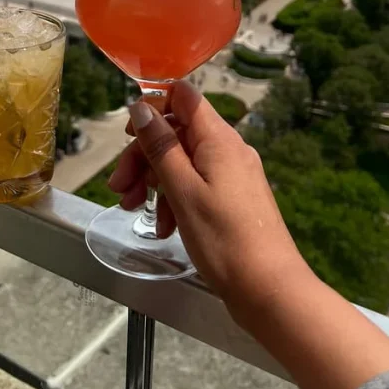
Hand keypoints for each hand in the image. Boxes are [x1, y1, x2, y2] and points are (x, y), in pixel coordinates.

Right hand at [109, 81, 309, 316]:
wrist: (270, 290)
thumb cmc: (224, 238)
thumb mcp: (182, 190)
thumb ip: (160, 146)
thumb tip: (141, 107)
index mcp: (219, 138)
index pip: (183, 97)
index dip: (153, 107)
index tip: (128, 135)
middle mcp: (229, 149)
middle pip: (177, 133)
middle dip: (143, 156)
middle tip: (118, 187)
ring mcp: (233, 174)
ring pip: (183, 161)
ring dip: (154, 181)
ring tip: (133, 209)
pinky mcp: (234, 198)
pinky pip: (197, 184)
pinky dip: (175, 199)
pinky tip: (165, 228)